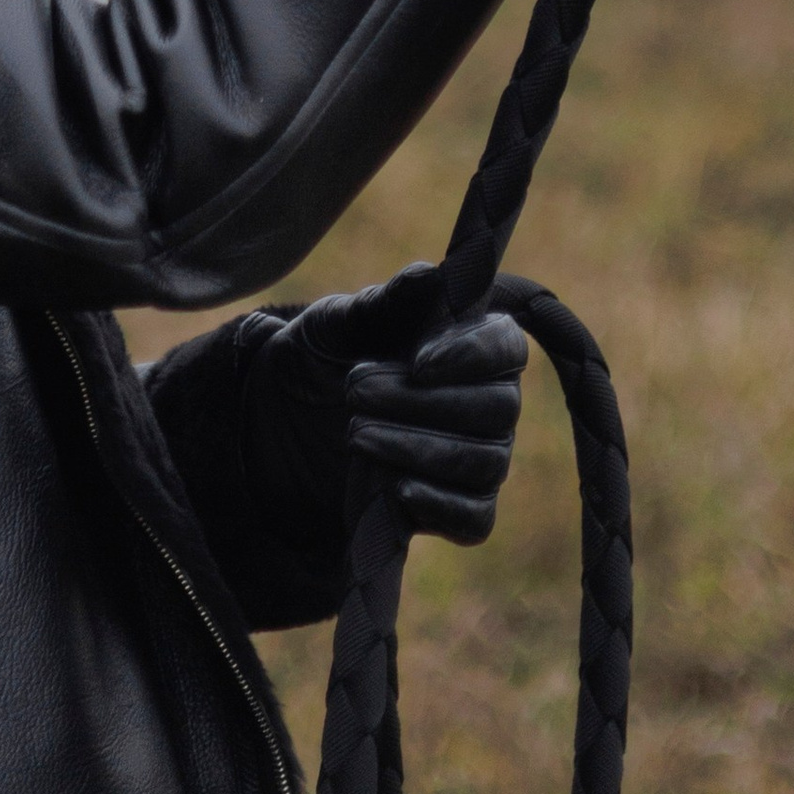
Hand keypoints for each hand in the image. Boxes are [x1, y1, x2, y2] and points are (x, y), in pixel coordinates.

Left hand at [244, 265, 529, 548]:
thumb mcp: (340, 323)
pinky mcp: (457, 511)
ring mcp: (479, 459)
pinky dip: (440, 506)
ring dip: (417, 448)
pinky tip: (396, 490)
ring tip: (356, 433)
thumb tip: (429, 274)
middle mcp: (491, 402)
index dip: (471, 355)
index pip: (507, 346)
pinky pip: (475, 519)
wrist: (286, 425)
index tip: (416, 361)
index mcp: (472, 344)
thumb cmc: (328, 357)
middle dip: (422, 403)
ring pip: (484, 462)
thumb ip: (386, 301)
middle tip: (356, 389)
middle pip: (498, 408)